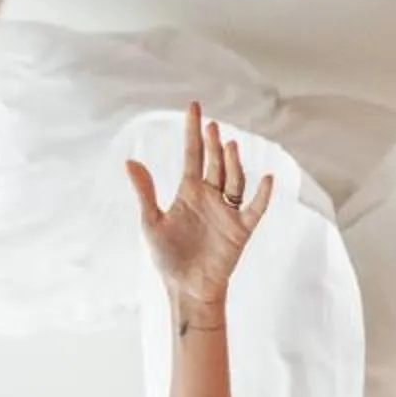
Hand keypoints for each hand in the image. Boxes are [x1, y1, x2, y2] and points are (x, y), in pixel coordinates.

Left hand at [126, 102, 272, 327]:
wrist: (187, 289)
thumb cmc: (168, 257)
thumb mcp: (151, 222)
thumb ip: (145, 192)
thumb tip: (130, 160)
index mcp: (189, 192)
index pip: (193, 155)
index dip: (193, 132)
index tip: (193, 107)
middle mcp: (211, 197)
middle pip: (215, 163)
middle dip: (213, 144)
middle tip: (211, 126)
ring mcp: (227, 212)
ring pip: (234, 180)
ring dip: (233, 163)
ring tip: (229, 146)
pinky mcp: (240, 230)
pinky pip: (254, 209)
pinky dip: (261, 195)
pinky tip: (266, 179)